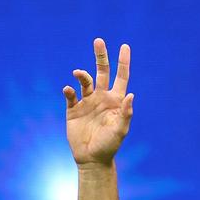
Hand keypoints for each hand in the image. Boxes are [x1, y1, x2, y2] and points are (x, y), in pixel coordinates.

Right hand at [63, 38, 133, 166]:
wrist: (92, 158)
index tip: (125, 46)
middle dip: (100, 56)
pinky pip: (70, 95)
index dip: (123, 62)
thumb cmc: (110, 145)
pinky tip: (68, 90)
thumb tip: (131, 95)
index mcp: (116, 100)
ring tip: (78, 73)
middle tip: (99, 40)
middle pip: (102, 72)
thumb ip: (126, 113)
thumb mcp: (121, 130)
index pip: (121, 77)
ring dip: (81, 75)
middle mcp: (102, 97)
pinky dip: (69, 90)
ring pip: (84, 81)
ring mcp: (87, 102)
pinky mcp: (73, 109)